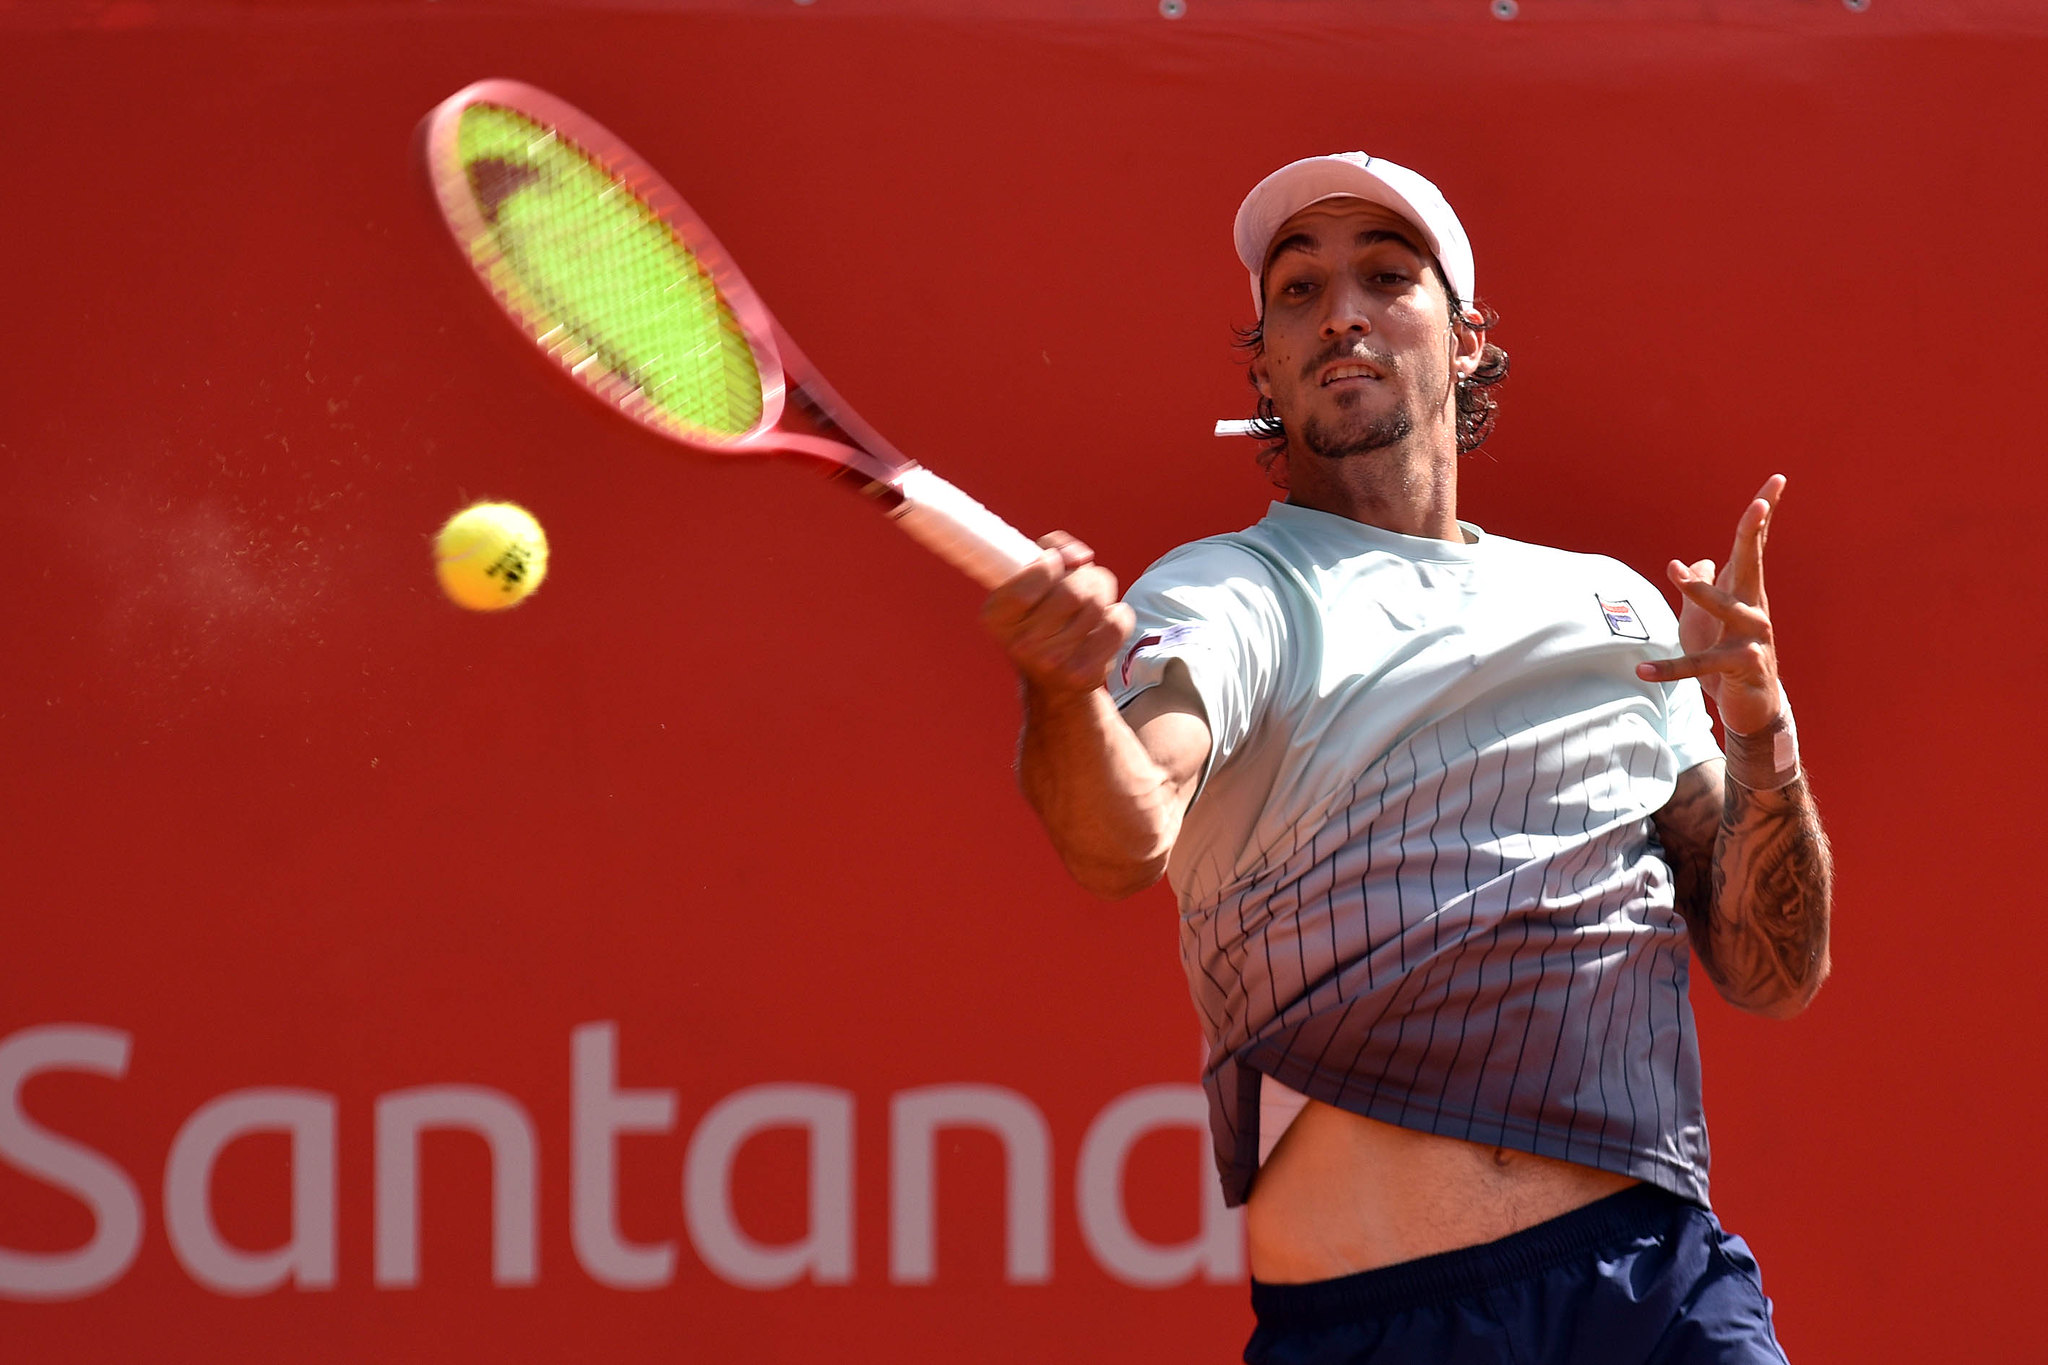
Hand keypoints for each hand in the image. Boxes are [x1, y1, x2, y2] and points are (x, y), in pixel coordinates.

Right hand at [981, 532, 1134, 697]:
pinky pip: (1116, 624)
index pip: (1025, 587)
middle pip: (1071, 592)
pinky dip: (1117, 613)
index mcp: (997, 617)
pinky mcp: (1086, 672)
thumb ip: (1050, 548)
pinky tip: (1103, 620)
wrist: (1053, 680)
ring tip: (1092, 600)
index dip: (1049, 563)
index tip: (1054, 562)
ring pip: (1097, 604)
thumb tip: (1081, 556)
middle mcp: (1021, 644)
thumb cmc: (1041, 616)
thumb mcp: (1029, 580)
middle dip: (1084, 576)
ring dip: (1101, 592)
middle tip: (1081, 580)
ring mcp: (1054, 662)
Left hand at [1636, 475, 1786, 734]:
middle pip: (1753, 563)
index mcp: (1744, 591)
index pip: (1753, 545)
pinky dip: (1670, 669)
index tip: (1778, 480)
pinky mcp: (1739, 667)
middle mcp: (1754, 608)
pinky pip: (1700, 666)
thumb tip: (1687, 560)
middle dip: (1754, 533)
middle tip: (1759, 505)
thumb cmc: (1726, 655)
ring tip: (1676, 575)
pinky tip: (1642, 670)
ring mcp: (1751, 638)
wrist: (1751, 707)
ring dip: (1702, 592)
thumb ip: (1700, 586)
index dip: (1764, 512)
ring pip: (1728, 608)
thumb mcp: (1706, 618)